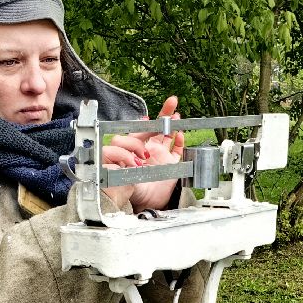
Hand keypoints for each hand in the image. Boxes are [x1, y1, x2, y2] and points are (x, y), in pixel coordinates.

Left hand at [101, 97, 185, 211]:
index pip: (141, 132)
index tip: (146, 120)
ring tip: (177, 114)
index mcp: (137, 149)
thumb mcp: (123, 175)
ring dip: (173, 124)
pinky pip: (178, 150)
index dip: (144, 126)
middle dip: (164, 114)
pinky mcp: (172, 163)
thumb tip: (123, 157)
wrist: (145, 202)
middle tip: (171, 101)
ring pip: (169, 135)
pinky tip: (181, 135)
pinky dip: (180, 142)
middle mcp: (149, 149)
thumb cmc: (132, 189)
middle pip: (157, 127)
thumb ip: (122, 165)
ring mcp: (162, 155)